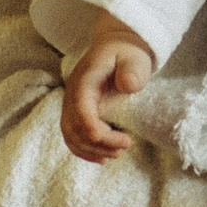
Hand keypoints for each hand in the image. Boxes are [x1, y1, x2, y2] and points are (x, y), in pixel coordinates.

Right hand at [60, 14, 153, 160]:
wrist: (117, 49)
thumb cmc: (127, 54)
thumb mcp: (135, 58)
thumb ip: (132, 70)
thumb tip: (128, 85)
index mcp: (85, 79)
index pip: (79, 104)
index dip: (87, 122)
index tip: (102, 136)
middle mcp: (73, 94)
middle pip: (74, 125)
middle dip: (97, 141)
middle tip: (126, 144)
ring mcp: (73, 106)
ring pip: (71, 135)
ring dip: (92, 150)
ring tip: (118, 153)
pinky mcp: (78, 115)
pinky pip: (74, 137)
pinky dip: (85, 151)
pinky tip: (103, 157)